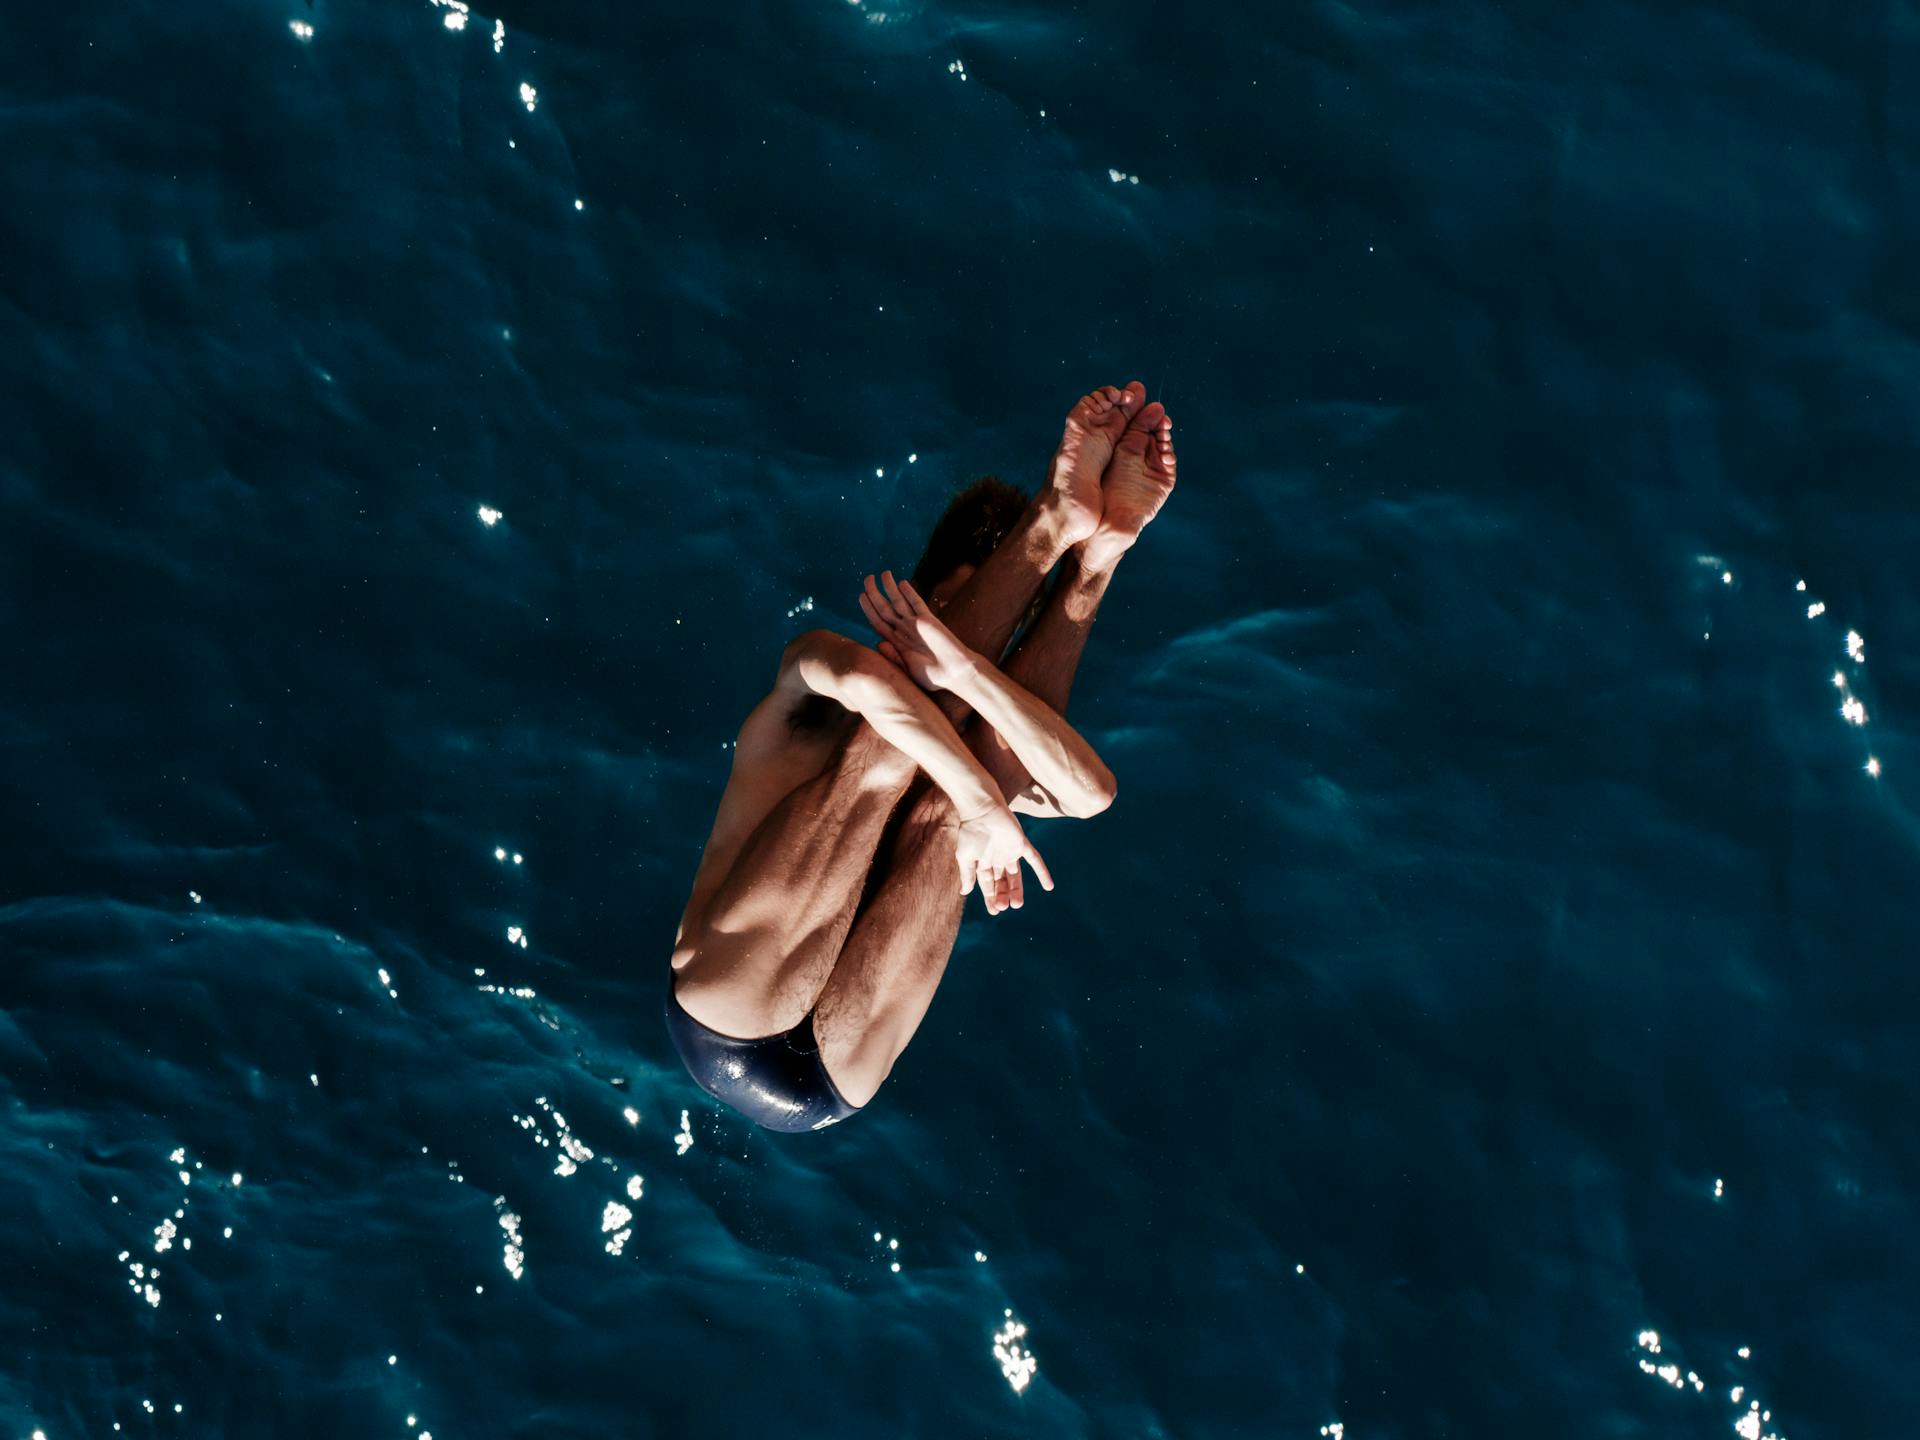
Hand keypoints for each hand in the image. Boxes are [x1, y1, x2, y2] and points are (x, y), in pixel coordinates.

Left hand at [858, 571, 979, 694]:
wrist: (954, 674)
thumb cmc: (932, 677)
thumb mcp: (907, 670)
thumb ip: (893, 657)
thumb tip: (879, 643)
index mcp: (897, 642)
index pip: (878, 622)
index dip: (869, 609)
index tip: (861, 596)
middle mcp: (904, 630)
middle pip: (885, 608)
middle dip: (875, 594)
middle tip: (868, 579)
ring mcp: (916, 624)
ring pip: (899, 602)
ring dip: (890, 588)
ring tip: (883, 573)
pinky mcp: (929, 620)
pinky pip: (916, 603)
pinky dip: (909, 593)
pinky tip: (902, 583)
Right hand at [953, 801, 1053, 914]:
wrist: (982, 809)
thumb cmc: (970, 832)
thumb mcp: (965, 856)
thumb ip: (967, 874)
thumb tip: (965, 893)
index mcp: (983, 863)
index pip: (988, 885)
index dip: (991, 898)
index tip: (994, 911)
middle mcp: (998, 859)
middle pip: (1003, 882)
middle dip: (1003, 895)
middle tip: (1004, 907)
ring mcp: (1010, 852)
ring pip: (1016, 876)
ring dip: (1017, 890)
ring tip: (1017, 904)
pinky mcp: (1021, 845)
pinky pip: (1035, 860)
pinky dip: (1042, 873)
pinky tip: (1049, 887)